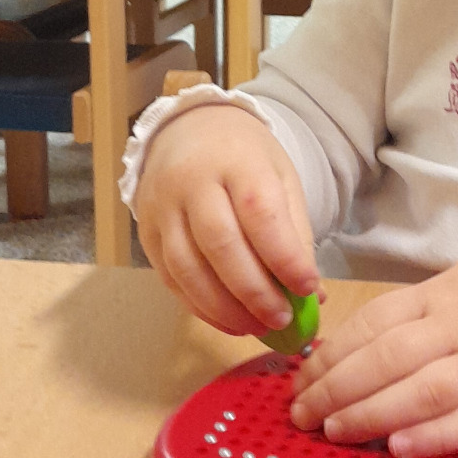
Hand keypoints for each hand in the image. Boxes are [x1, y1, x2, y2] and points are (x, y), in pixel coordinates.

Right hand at [135, 104, 324, 336]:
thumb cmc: (243, 158)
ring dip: (224, 308)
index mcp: (237, 159)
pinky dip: (200, 307)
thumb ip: (295, 233)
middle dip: (254, 291)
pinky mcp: (145, 232)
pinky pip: (170, 278)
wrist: (187, 129)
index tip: (308, 288)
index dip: (284, 256)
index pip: (260, 211)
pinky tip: (228, 320)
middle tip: (281, 319)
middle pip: (220, 244)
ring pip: (188, 267)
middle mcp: (192, 181)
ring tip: (257, 327)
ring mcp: (162, 207)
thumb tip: (312, 294)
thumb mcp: (280, 177)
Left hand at [289, 238, 457, 457]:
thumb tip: (354, 348)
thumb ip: (416, 314)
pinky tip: (400, 446)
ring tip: (334, 432)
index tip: (300, 380)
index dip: (330, 355)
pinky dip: (434, 436)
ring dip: (371, 414)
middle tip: (301, 415)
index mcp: (442, 296)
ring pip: (421, 391)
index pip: (371, 324)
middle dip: (335, 389)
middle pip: (386, 359)